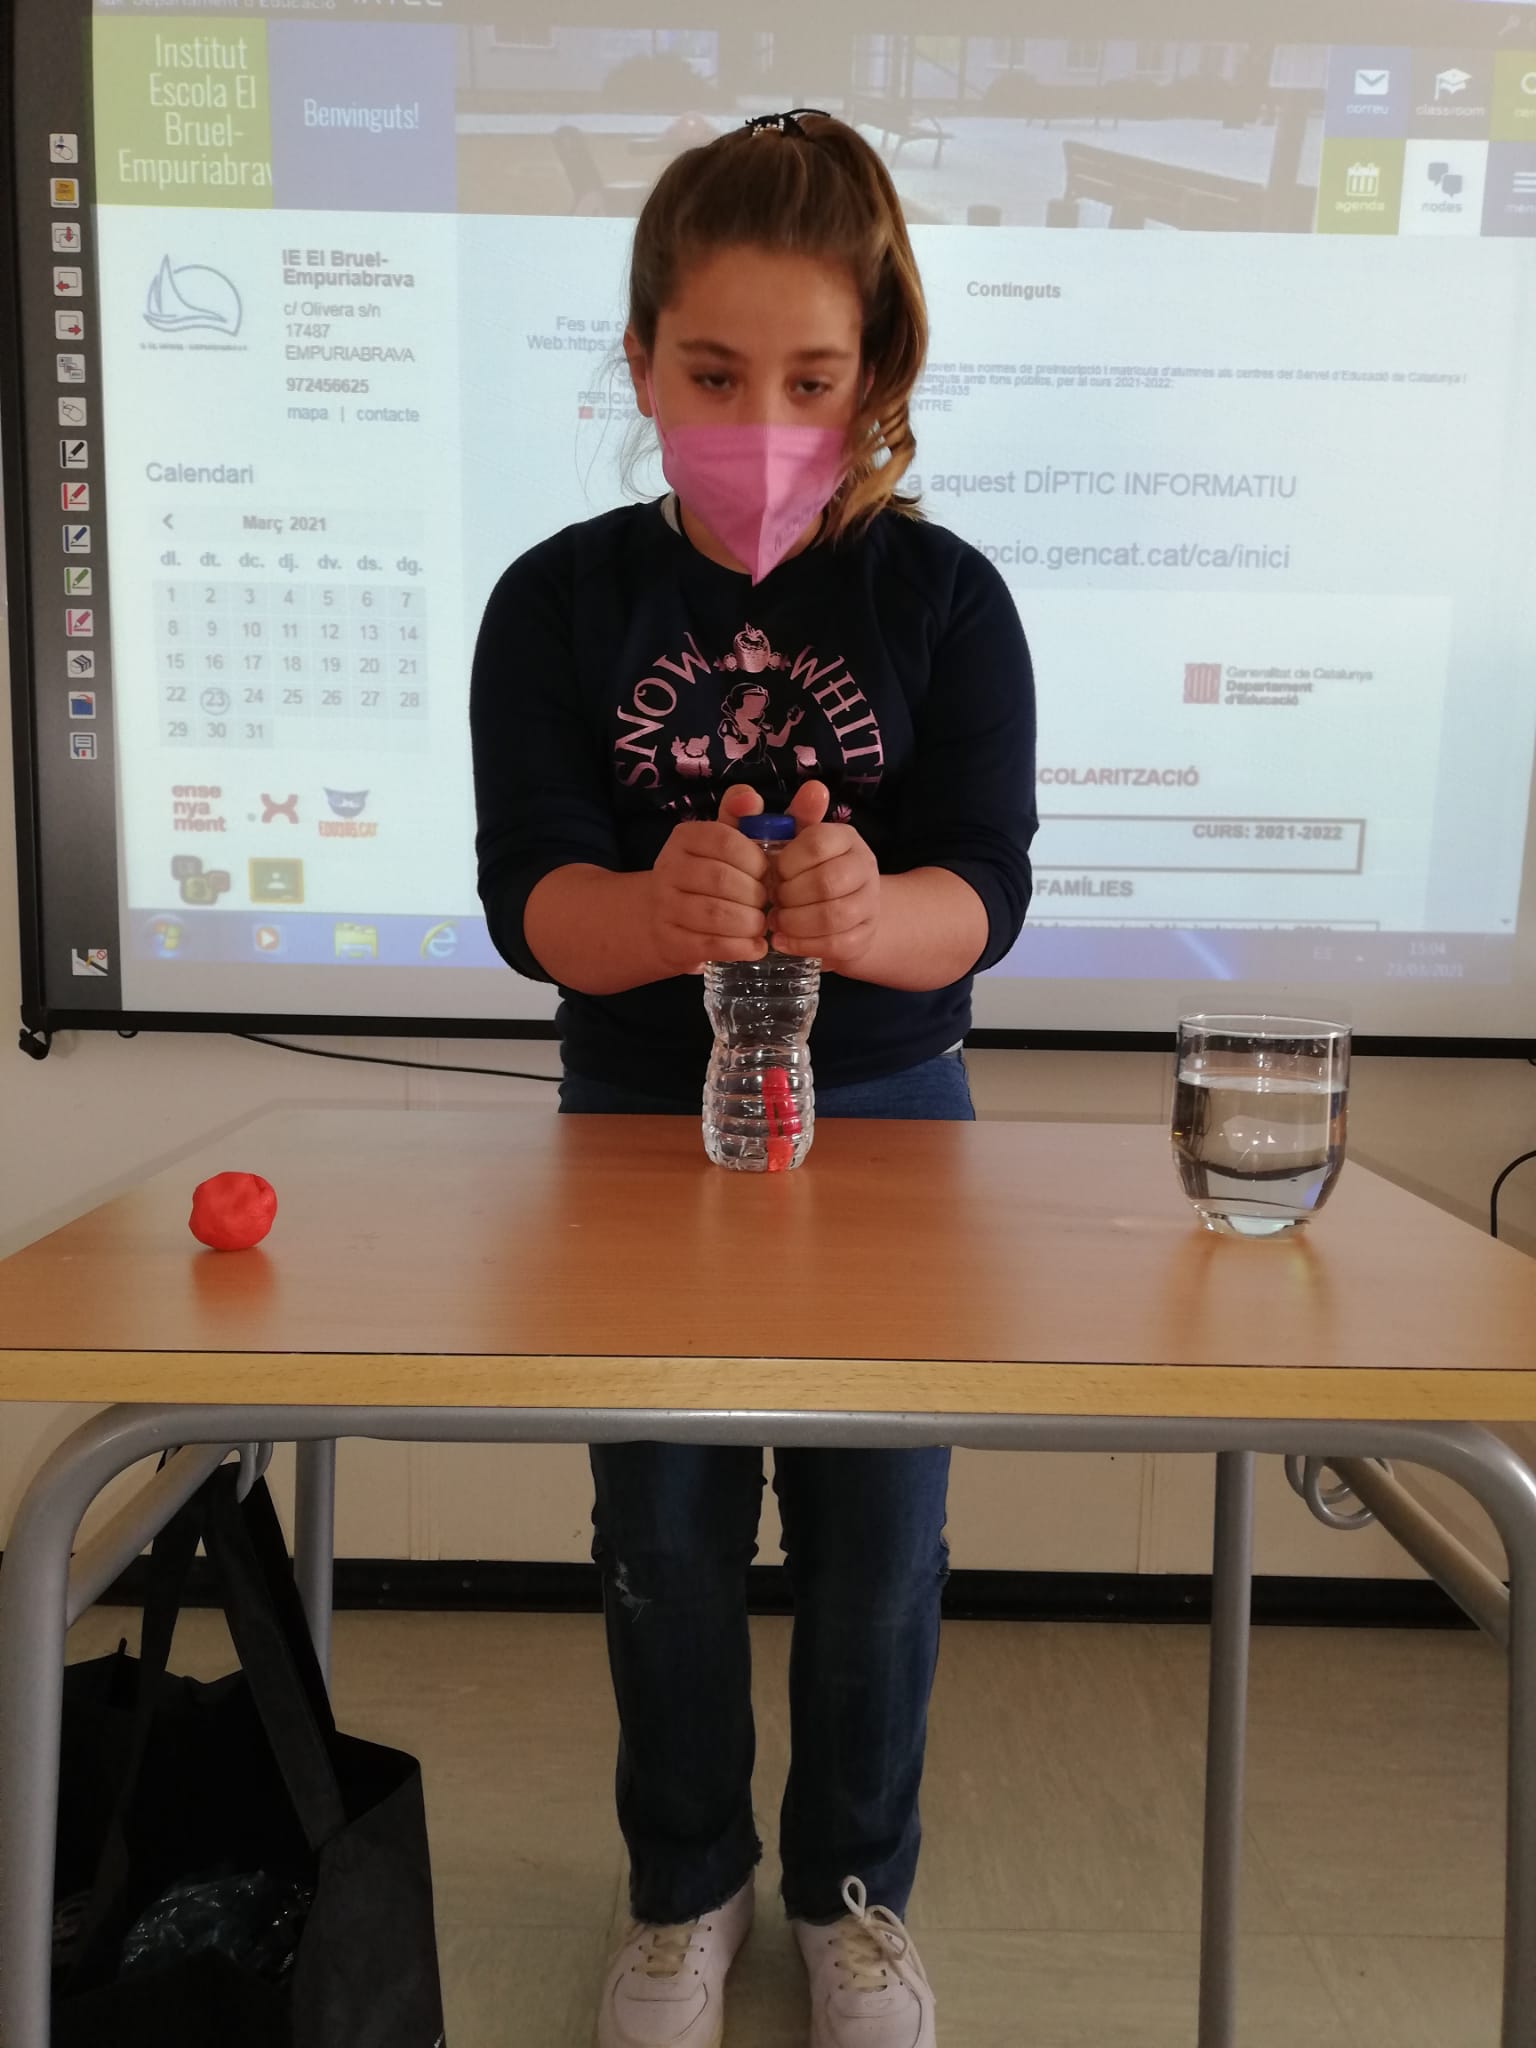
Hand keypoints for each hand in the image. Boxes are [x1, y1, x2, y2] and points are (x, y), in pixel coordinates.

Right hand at [646, 785, 769, 974]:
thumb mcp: (727, 842)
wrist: (662, 919)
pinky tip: (755, 946)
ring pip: (715, 914)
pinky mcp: (670, 941)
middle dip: (754, 894)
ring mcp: (665, 906)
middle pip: (721, 879)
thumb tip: (774, 794)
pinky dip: (741, 947)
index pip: (725, 841)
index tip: (767, 872)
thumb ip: (752, 817)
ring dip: (749, 922)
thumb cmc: (711, 876)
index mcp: (685, 836)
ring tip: (761, 924)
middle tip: (767, 902)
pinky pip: (710, 944)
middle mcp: (669, 867)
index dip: (755, 860)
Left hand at [770, 782, 881, 973]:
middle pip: (826, 883)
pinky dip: (804, 945)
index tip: (772, 872)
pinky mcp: (865, 936)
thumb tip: (759, 794)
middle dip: (789, 895)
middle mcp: (864, 865)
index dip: (787, 862)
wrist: (840, 907)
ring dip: (795, 922)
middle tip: (771, 900)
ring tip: (775, 921)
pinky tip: (783, 941)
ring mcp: (869, 902)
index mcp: (844, 836)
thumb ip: (766, 820)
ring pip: (833, 916)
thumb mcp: (784, 843)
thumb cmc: (800, 871)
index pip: (816, 843)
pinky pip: (837, 944)